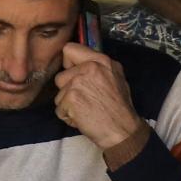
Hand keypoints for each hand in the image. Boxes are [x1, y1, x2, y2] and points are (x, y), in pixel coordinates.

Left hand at [55, 41, 146, 156]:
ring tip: (85, 110)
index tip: (74, 75)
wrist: (122, 130)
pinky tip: (83, 118)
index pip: (69, 49)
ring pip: (58, 94)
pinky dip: (68, 117)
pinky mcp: (71, 99)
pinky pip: (59, 109)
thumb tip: (78, 63)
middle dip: (68, 91)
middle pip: (60, 76)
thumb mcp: (116, 77)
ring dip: (68, 106)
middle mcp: (89, 68)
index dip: (68, 64)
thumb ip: (97, 67)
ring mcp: (78, 83)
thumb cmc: (119, 107)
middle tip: (84, 100)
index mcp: (101, 60)